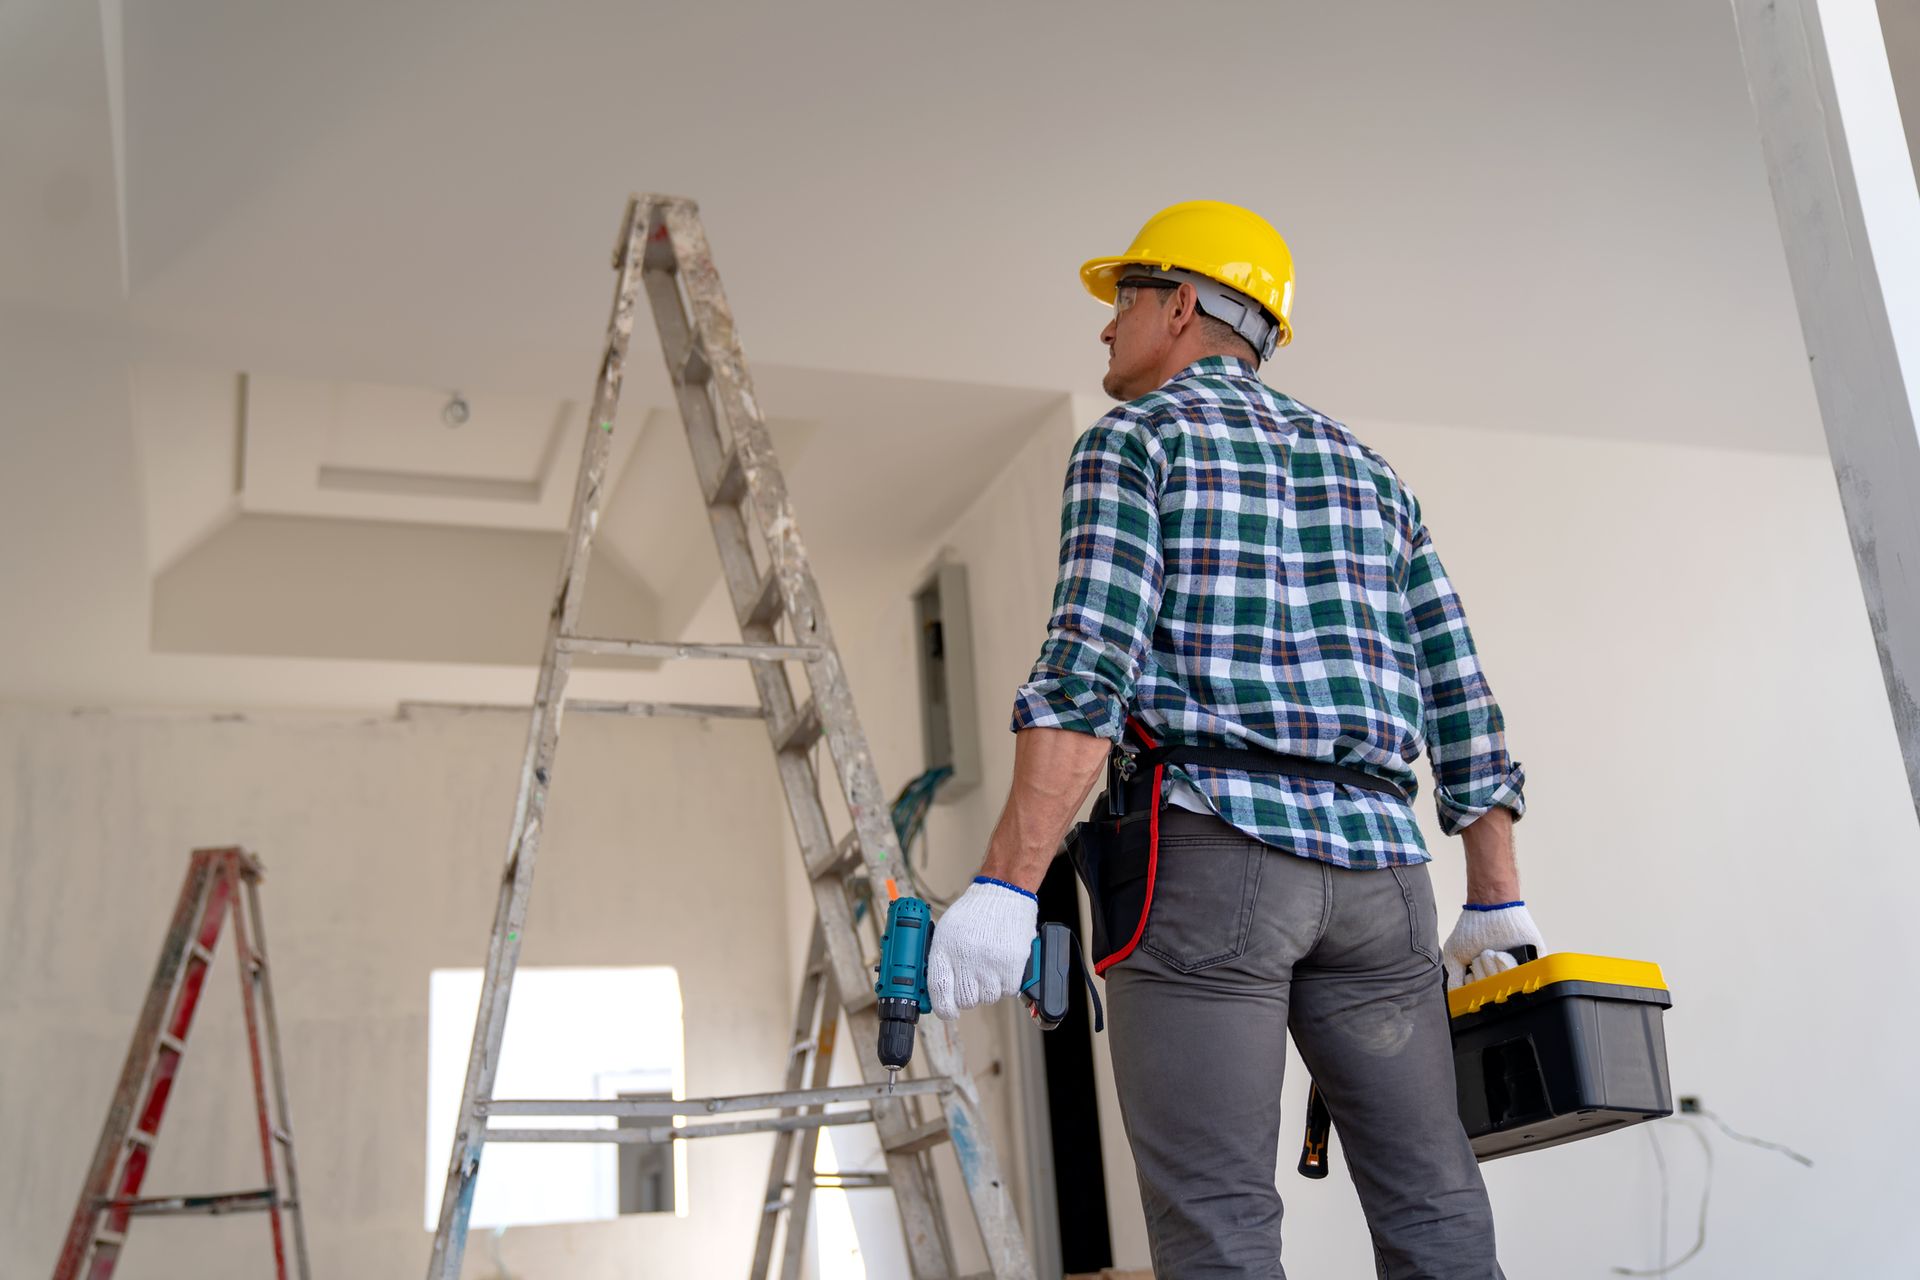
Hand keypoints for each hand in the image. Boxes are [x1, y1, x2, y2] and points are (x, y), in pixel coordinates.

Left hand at [926, 878, 1037, 1020]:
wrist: (1004, 894)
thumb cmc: (974, 913)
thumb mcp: (946, 931)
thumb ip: (940, 961)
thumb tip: (937, 991)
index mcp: (945, 949)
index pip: (939, 991)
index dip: (943, 1008)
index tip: (948, 1011)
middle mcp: (966, 958)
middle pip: (965, 1000)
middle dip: (968, 994)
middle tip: (972, 979)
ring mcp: (989, 963)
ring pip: (987, 998)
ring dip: (988, 988)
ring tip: (988, 966)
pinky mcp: (1011, 965)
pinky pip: (1007, 991)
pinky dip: (1005, 983)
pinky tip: (1001, 965)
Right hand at [1441, 901, 1543, 988]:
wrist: (1490, 906)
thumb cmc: (1472, 929)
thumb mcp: (1454, 955)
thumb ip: (1454, 980)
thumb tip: (1455, 1001)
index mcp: (1489, 974)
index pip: (1485, 994)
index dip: (1476, 987)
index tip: (1470, 974)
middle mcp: (1505, 972)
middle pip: (1496, 990)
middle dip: (1484, 974)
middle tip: (1480, 956)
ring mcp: (1521, 966)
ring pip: (1509, 984)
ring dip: (1494, 969)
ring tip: (1489, 952)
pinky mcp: (1535, 958)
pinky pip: (1528, 974)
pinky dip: (1509, 967)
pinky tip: (1500, 954)